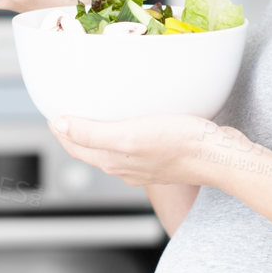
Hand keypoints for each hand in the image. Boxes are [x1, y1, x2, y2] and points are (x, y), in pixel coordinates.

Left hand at [45, 113, 249, 187]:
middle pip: (91, 147)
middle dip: (77, 129)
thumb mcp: (129, 135)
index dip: (61, 128)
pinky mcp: (164, 154)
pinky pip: (136, 142)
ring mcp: (146, 163)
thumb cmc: (180, 145)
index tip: (51, 110)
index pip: (75, 146)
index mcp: (113, 162)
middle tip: (70, 107)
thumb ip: (92, 133)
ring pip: (113, 146)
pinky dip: (125, 129)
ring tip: (97, 110)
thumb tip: (59, 125)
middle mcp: (126, 166)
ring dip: (100, 129)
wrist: (220, 156)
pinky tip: (135, 117)